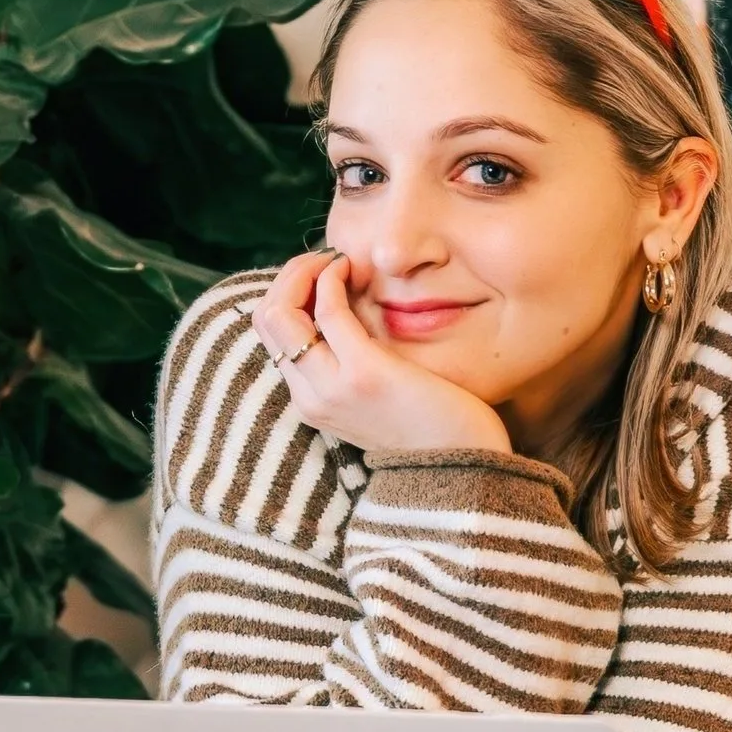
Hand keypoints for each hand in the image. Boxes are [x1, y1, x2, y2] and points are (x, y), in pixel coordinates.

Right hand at [252, 251, 511, 456]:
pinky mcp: (364, 374)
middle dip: (290, 275)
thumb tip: (349, 310)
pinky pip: (327, 310)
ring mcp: (332, 387)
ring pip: (280, 311)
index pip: (272, 334)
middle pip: (266, 318)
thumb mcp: (379, 396)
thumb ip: (355, 362)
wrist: (465, 472)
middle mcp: (310, 396)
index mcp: (311, 401)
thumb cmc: (433, 426)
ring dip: (305, 270)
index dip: (290, 293)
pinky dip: (332, 277)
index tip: (324, 275)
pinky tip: (354, 270)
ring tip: (338, 261)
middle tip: (327, 260)